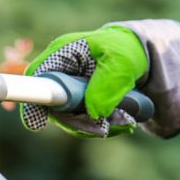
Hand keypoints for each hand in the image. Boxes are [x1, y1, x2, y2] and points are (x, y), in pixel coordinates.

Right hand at [22, 19, 179, 138]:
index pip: (36, 78)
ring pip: (69, 120)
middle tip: (104, 128)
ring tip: (125, 122)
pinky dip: (102, 128)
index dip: (33, 101)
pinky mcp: (79, 105)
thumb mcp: (121, 63)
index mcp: (61, 54)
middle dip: (77, 122)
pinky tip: (123, 123)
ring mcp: (68, 91)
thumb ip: (106, 85)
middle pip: (52, 107)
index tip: (38, 123)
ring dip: (95, 127)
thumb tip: (94, 113)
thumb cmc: (129, 50)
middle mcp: (60, 74)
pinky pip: (83, 124)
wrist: (145, 58)